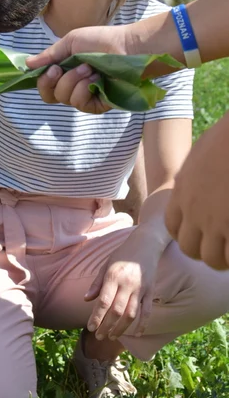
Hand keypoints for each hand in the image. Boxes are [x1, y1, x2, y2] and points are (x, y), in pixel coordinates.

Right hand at [26, 24, 128, 111]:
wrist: (127, 46)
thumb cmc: (102, 41)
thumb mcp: (70, 43)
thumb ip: (49, 55)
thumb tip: (27, 64)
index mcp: (64, 72)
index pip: (44, 87)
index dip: (43, 82)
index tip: (51, 69)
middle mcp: (72, 86)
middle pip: (50, 97)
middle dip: (56, 81)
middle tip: (64, 68)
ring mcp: (85, 97)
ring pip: (64, 99)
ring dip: (73, 81)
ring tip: (89, 68)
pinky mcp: (98, 105)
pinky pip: (80, 104)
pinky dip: (84, 89)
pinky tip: (96, 79)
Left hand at [85, 230, 158, 339]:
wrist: (146, 245)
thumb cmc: (122, 255)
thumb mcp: (106, 265)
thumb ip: (97, 284)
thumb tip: (86, 299)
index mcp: (113, 276)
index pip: (104, 302)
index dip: (96, 317)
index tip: (90, 327)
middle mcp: (127, 284)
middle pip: (116, 311)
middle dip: (106, 326)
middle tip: (98, 336)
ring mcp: (140, 289)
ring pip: (131, 314)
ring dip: (121, 328)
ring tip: (112, 336)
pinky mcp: (151, 291)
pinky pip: (147, 311)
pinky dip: (143, 324)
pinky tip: (137, 334)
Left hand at [165, 111, 228, 269]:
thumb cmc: (226, 138)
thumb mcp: (199, 155)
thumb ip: (193, 174)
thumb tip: (198, 175)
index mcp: (181, 193)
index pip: (173, 227)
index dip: (188, 233)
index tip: (204, 232)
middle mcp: (194, 212)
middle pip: (189, 248)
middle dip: (205, 251)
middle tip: (223, 245)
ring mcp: (215, 222)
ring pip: (212, 259)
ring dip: (224, 258)